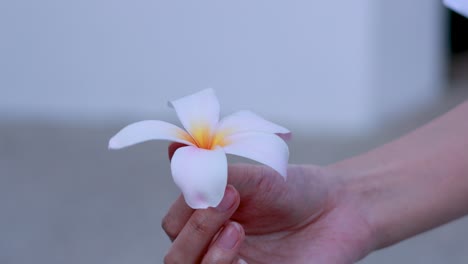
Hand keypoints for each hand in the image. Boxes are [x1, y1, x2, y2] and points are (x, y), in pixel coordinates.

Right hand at [162, 144, 374, 263]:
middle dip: (197, 233)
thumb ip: (213, 170)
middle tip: (230, 209)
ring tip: (239, 231)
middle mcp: (214, 245)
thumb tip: (175, 148)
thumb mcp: (252, 176)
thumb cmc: (293, 188)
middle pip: (176, 257)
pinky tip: (249, 261)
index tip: (223, 190)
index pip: (174, 224)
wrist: (337, 209)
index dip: (189, 211)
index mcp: (208, 216)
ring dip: (210, 257)